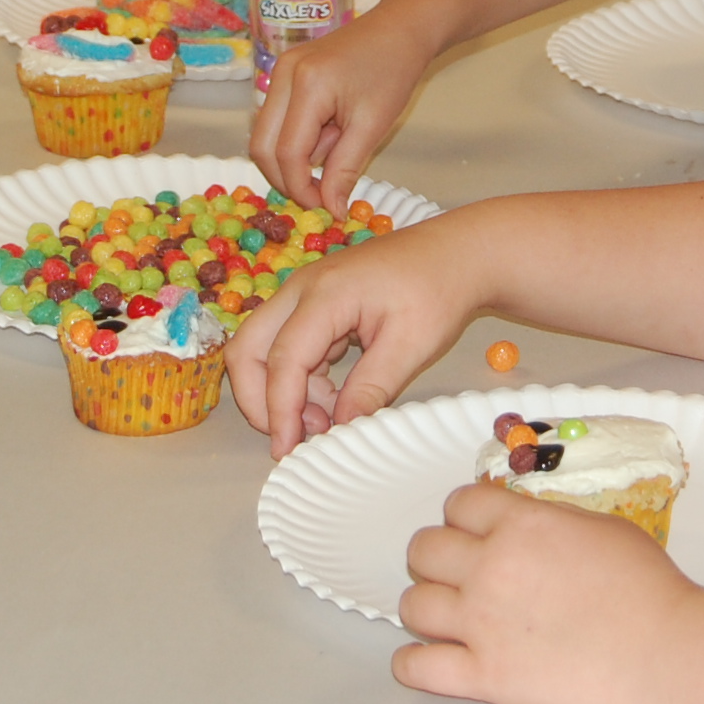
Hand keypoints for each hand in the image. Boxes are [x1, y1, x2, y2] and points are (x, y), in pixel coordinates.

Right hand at [227, 215, 486, 457]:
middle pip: (248, 348)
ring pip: (264, 349)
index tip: (287, 451)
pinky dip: (299, 379)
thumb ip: (371, 389)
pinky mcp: (314, 305)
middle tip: (292, 438)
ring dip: (282, 391)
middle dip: (258, 399)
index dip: (280, 410)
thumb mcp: (411, 345)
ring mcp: (304, 295)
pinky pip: (288, 346)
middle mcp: (301, 289)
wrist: (455, 252)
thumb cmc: (438, 289)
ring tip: (325, 422)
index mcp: (325, 294)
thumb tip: (340, 432)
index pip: (284, 359)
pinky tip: (332, 401)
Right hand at [250, 2, 436, 214]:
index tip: (324, 209)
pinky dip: (297, 139)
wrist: (400, 28)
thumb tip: (329, 210)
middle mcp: (283, 74)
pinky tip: (331, 133)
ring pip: (266, 134)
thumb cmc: (394, 71)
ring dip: (293, 158)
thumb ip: (345, 169)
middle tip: (320, 196)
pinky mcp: (285, 72)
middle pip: (262, 145)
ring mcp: (280, 70)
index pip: (287, 152)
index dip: (301, 188)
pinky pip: (278, 118)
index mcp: (307, 85)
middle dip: (286, 178)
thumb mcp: (373, 125)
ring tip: (337, 148)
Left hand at [394, 482, 700, 703]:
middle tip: (459, 572)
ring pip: (412, 605)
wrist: (664, 656)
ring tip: (447, 616)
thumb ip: (551, 522)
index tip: (475, 531)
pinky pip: (417, 668)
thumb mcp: (602, 528)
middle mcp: (489, 568)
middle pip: (424, 549)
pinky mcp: (484, 677)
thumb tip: (528, 527)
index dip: (466, 517)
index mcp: (518, 525)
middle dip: (438, 557)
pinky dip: (414, 664)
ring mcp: (480, 624)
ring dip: (426, 607)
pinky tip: (427, 661)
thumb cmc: (648, 590)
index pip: (459, 503)